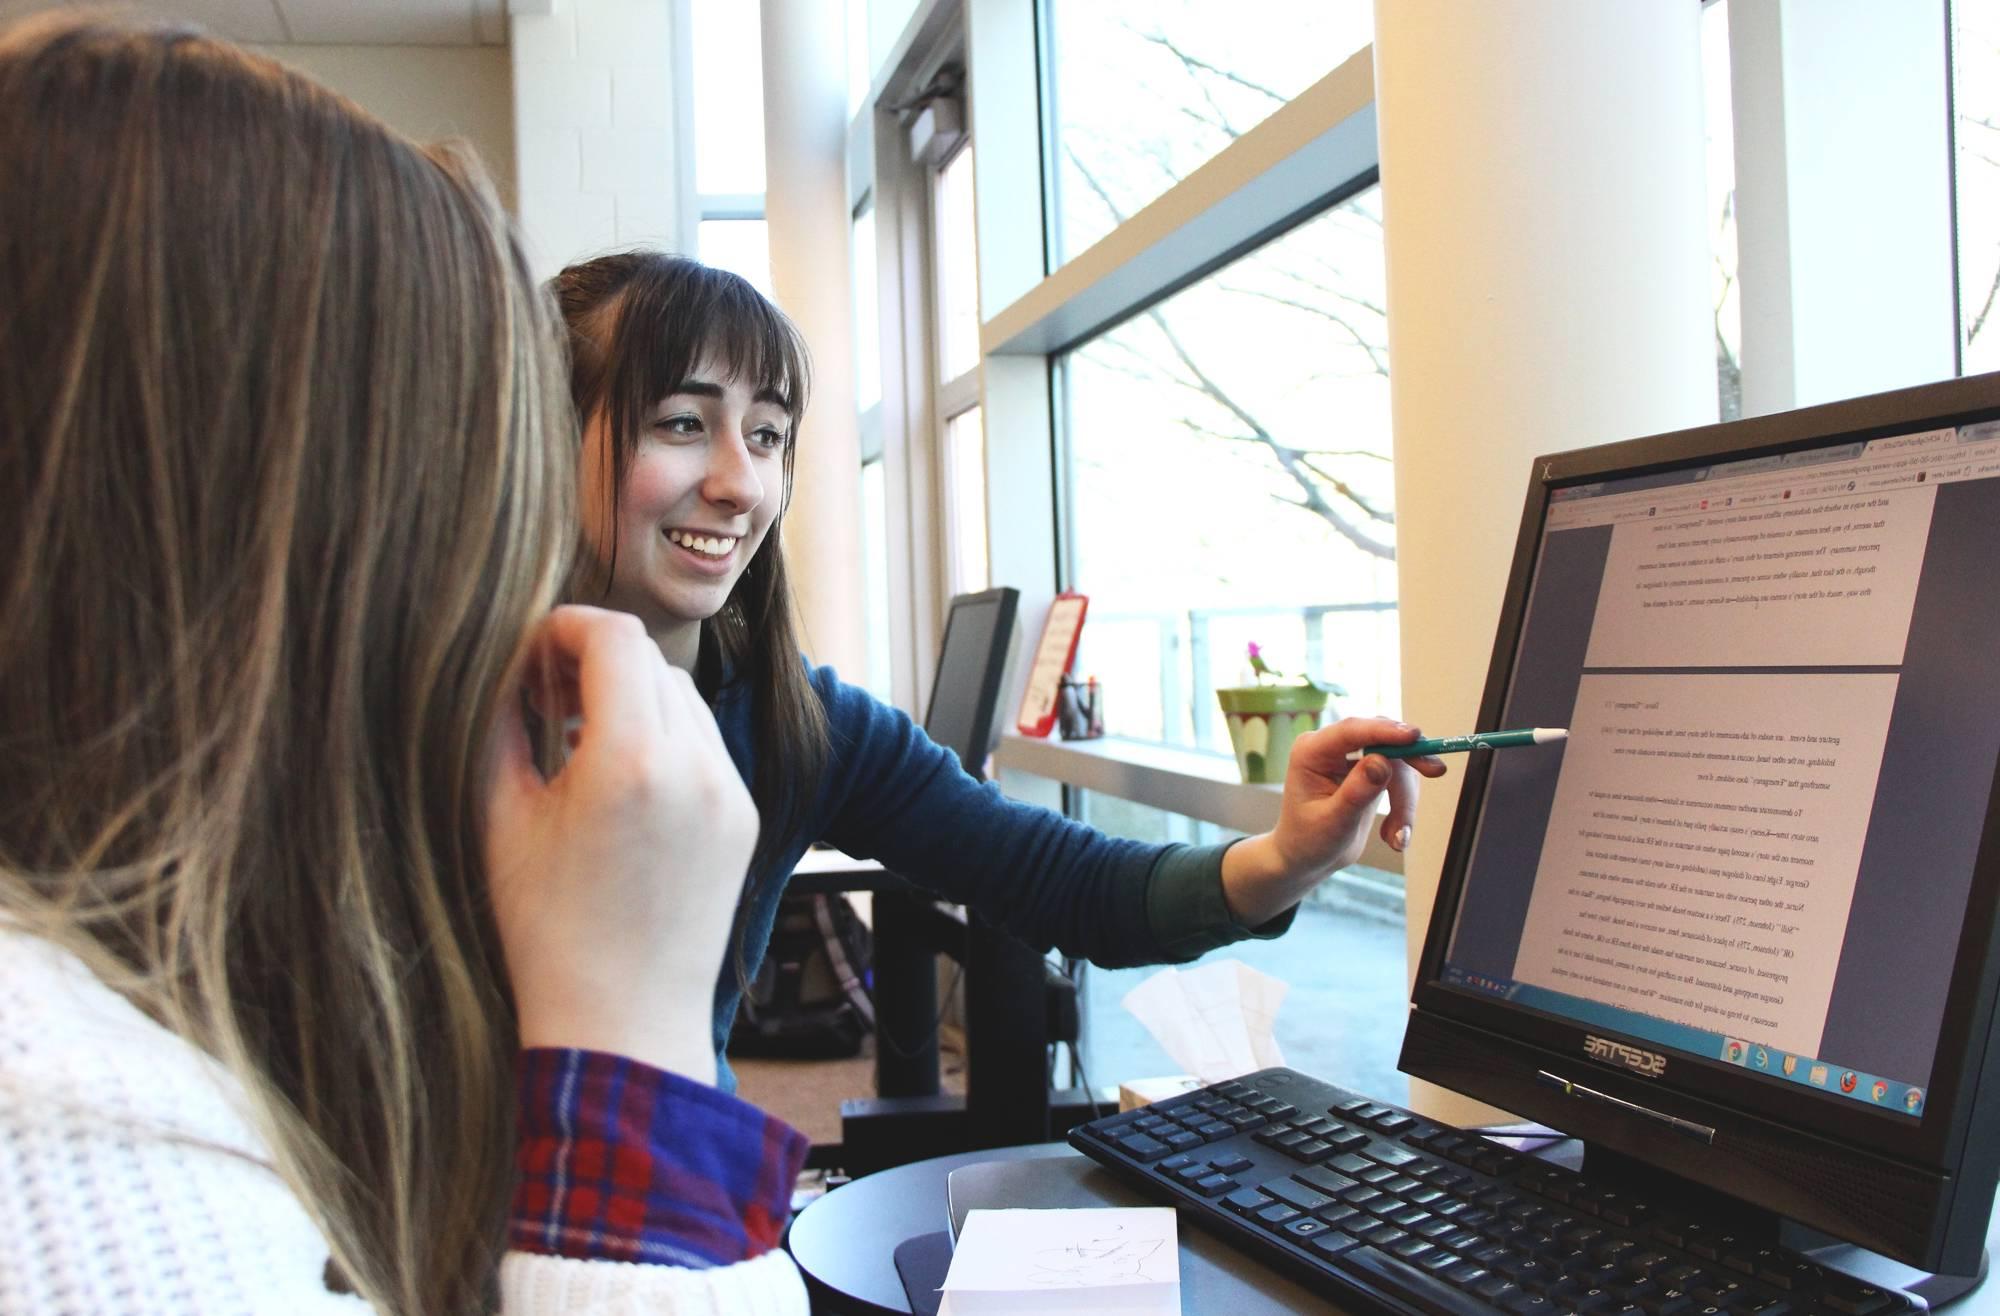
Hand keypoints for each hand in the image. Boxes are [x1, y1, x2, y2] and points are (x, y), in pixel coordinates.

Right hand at [482, 605, 757, 1082]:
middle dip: (596, 663)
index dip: (564, 627)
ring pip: (683, 699)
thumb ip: (500, 726)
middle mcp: (696, 766)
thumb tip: (506, 667)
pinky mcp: (744, 818)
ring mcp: (730, 792)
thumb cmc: (549, 935)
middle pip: (649, 661)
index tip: (530, 652)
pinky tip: (620, 784)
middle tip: (544, 696)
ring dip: (633, 700)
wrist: (624, 1025)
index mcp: (632, 759)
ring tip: (580, 741)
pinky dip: (664, 742)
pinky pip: (705, 747)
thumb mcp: (501, 821)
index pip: (614, 637)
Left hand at [1220, 717, 1446, 927]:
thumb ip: (1357, 792)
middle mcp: (1331, 747)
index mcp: (1311, 751)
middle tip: (1436, 771)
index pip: (1352, 730)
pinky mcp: (1368, 770)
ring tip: (1397, 839)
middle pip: (1382, 740)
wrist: (1308, 858)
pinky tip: (1395, 837)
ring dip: (1405, 801)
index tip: (1415, 736)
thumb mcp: (1333, 822)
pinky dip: (1404, 806)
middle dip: (1409, 762)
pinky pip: (1400, 777)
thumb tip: (1383, 762)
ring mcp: (1351, 757)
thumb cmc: (1309, 841)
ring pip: (1397, 763)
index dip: (1385, 731)